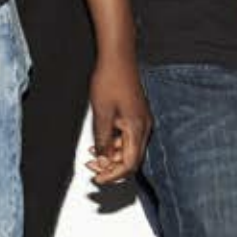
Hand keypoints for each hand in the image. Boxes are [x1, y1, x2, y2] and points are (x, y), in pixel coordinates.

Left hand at [85, 59, 150, 183]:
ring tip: (92, 157)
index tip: (98, 179)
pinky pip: (127, 138)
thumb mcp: (101, 114)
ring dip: (111, 156)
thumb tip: (102, 160)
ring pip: (128, 149)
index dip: (113, 175)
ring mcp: (141, 121)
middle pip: (131, 159)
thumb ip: (102, 140)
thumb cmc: (110, 80)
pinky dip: (114, 144)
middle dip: (111, 168)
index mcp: (137, 129)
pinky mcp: (136, 116)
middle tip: (92, 170)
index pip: (129, 164)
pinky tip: (100, 143)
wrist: (117, 58)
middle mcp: (144, 127)